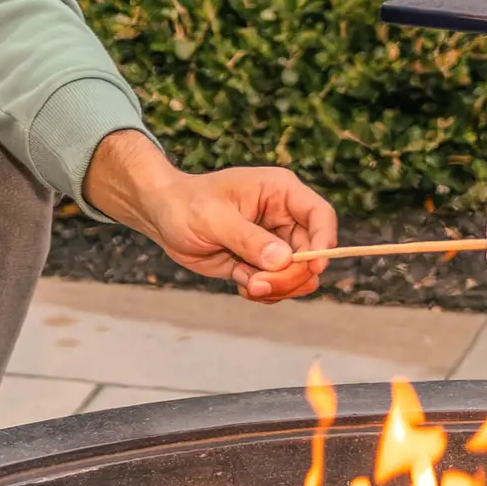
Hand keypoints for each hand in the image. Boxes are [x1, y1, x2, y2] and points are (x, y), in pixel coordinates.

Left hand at [85, 130, 337, 302]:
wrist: (162, 215)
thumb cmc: (185, 204)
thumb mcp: (213, 218)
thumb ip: (248, 238)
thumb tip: (282, 259)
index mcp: (280, 192)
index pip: (320, 215)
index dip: (324, 242)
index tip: (313, 267)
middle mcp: (283, 217)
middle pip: (311, 253)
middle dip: (291, 275)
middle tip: (259, 285)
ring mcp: (274, 243)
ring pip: (297, 274)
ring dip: (277, 288)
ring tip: (248, 286)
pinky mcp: (260, 264)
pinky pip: (277, 286)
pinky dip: (264, 293)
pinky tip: (241, 286)